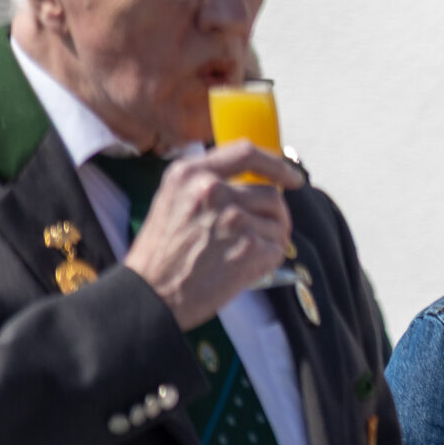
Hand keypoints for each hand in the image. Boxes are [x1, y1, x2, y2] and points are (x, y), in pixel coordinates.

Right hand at [123, 144, 304, 329]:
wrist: (151, 292)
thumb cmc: (161, 254)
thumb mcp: (172, 201)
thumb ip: (206, 186)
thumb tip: (254, 185)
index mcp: (189, 174)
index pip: (246, 152)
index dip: (276, 165)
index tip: (292, 178)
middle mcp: (212, 190)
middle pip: (271, 194)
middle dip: (275, 216)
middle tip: (264, 235)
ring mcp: (233, 218)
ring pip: (278, 223)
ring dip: (271, 240)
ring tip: (245, 254)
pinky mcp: (249, 247)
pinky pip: (277, 249)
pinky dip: (268, 261)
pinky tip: (245, 268)